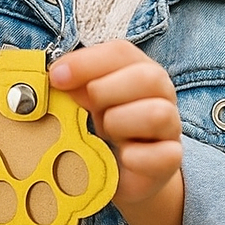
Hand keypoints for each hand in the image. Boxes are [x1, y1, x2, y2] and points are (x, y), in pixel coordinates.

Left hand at [49, 40, 186, 224]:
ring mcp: (170, 126)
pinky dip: (137, 157)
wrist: (127, 172)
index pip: (120, 52)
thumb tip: (54, 77)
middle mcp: (160, 93)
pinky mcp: (170, 158)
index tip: (56, 77)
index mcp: (138, 69)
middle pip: (148, 77)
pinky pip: (164, 154)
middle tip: (87, 108)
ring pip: (158, 114)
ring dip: (120, 123)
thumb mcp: (87, 102)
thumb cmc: (104, 128)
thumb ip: (75, 85)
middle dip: (106, 91)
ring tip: (105, 133)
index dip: (86, 62)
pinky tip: (121, 157)